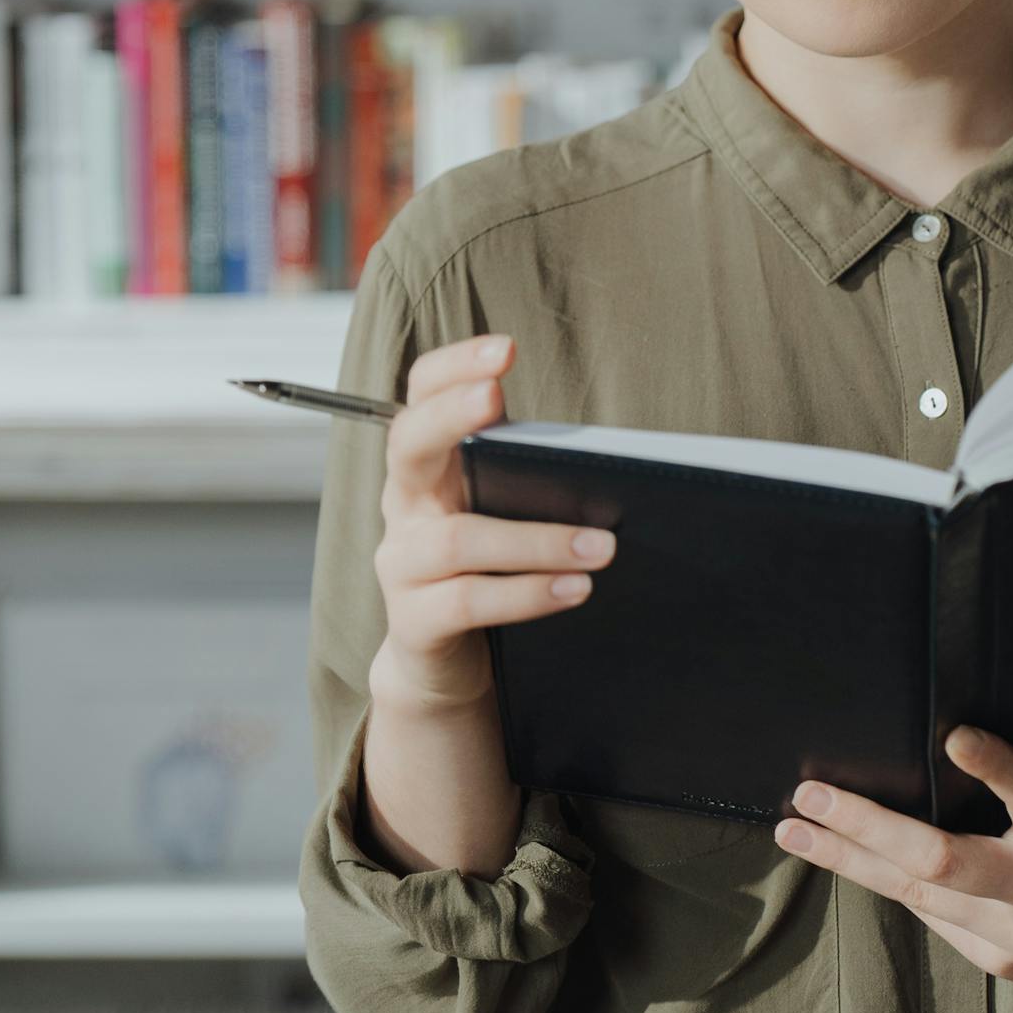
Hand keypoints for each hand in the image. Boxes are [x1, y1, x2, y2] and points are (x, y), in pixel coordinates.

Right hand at [368, 332, 616, 717]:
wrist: (440, 663)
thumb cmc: (486, 569)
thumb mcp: (500, 511)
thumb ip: (530, 479)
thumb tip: (611, 465)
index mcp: (428, 465)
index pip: (421, 395)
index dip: (454, 367)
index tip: (504, 349)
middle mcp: (405, 505)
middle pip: (409, 444)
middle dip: (450, 415)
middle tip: (496, 397)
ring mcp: (402, 564)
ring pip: (459, 538)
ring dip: (538, 539)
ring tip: (602, 544)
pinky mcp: (414, 621)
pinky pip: (470, 601)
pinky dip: (529, 593)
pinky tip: (575, 588)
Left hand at [773, 724, 1012, 1011]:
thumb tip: (956, 743)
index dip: (997, 766)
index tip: (957, 736)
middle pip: (940, 864)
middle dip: (863, 829)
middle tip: (808, 798)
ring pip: (918, 897)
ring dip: (851, 860)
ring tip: (798, 830)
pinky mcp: (1002, 968)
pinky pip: (936, 918)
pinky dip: (895, 884)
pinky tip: (853, 860)